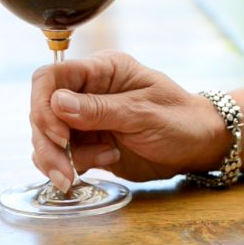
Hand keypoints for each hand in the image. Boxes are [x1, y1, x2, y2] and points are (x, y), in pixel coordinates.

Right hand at [29, 51, 229, 191]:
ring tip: (79, 173)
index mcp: (100, 71)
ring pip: (47, 136)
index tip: (58, 134)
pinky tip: (102, 164)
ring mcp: (84, 119)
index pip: (51, 77)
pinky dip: (70, 165)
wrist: (200, 145)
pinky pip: (61, 154)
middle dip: (47, 142)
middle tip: (64, 170)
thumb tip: (55, 103)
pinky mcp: (87, 143)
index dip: (43, 104)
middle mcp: (86, 92)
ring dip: (56, 158)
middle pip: (42, 110)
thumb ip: (99, 109)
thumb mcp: (143, 113)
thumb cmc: (180, 119)